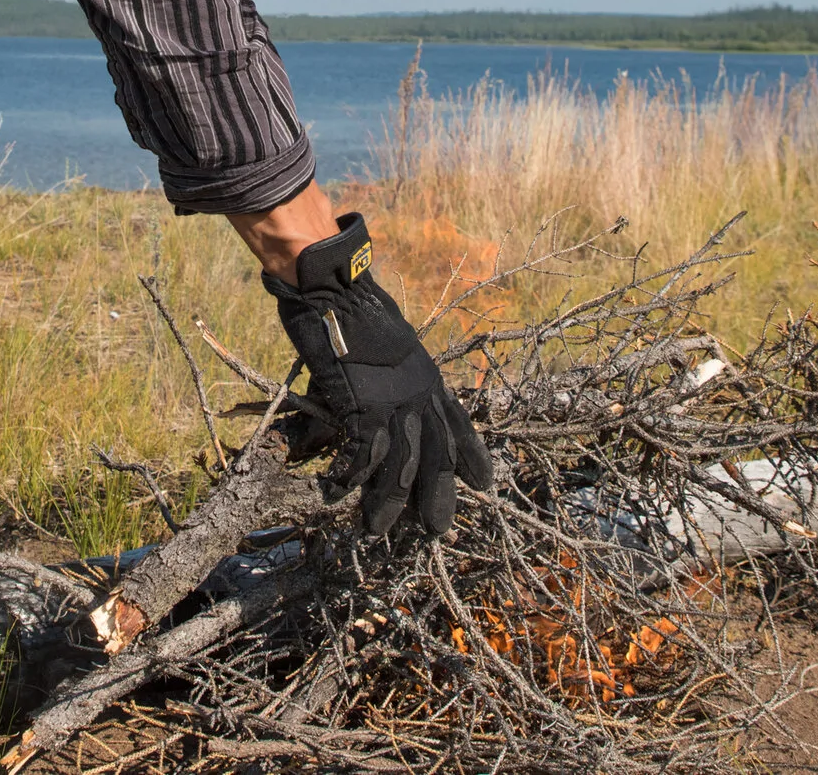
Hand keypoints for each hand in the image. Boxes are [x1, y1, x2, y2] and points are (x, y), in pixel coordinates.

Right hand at [264, 212, 491, 534]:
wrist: (334, 288)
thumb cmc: (352, 311)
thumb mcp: (387, 350)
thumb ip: (385, 383)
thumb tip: (371, 411)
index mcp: (428, 376)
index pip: (458, 422)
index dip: (472, 454)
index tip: (484, 484)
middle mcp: (419, 391)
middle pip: (438, 453)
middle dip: (437, 494)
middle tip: (436, 529)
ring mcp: (393, 399)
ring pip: (402, 463)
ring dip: (388, 500)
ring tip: (377, 530)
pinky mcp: (362, 404)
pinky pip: (363, 453)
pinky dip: (352, 476)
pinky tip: (341, 492)